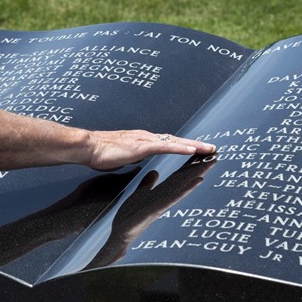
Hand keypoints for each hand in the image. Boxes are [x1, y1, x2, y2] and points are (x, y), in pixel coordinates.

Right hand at [84, 130, 215, 169]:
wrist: (88, 146)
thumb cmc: (101, 152)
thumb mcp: (123, 158)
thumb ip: (134, 159)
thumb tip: (140, 163)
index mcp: (144, 141)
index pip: (169, 143)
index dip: (184, 146)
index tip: (198, 150)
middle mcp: (148, 138)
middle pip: (177, 141)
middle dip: (196, 145)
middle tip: (212, 148)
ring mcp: (146, 141)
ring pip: (175, 142)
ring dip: (193, 146)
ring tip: (209, 149)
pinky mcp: (142, 147)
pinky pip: (166, 147)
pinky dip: (180, 148)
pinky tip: (192, 151)